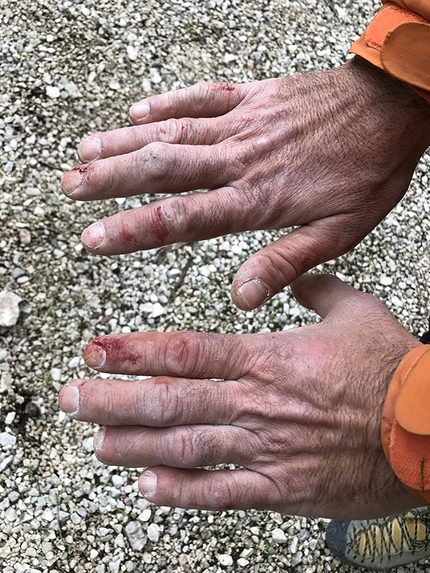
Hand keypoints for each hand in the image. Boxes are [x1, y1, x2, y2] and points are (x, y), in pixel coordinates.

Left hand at [59, 275, 420, 518]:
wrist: (428, 425)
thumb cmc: (392, 369)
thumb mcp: (354, 309)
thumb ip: (313, 287)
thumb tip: (292, 276)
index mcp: (268, 357)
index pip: (186, 352)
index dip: (136, 351)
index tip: (98, 348)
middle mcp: (257, 402)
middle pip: (171, 400)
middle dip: (114, 399)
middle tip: (73, 396)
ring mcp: (267, 447)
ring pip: (185, 445)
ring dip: (134, 443)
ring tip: (96, 439)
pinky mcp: (283, 487)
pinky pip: (223, 492)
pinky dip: (182, 491)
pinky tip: (147, 486)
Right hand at [61, 57, 429, 309]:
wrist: (394, 108)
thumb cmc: (369, 171)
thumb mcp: (339, 233)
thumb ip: (286, 262)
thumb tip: (242, 297)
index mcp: (257, 199)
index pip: (180, 219)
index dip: (132, 230)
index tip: (94, 239)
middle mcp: (240, 160)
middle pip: (162, 170)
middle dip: (110, 181)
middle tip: (70, 188)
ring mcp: (244, 124)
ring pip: (172, 133)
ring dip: (124, 143)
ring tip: (85, 153)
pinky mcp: (254, 97)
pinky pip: (202, 97)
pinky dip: (167, 102)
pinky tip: (137, 110)